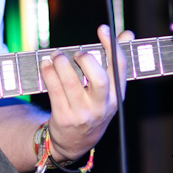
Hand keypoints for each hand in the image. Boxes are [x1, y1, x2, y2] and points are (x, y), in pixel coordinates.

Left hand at [38, 25, 132, 162]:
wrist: (75, 142)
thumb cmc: (92, 107)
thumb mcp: (108, 91)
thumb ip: (115, 63)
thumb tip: (127, 34)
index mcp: (116, 96)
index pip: (119, 68)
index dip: (112, 46)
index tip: (103, 29)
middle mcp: (102, 106)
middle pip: (99, 79)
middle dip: (86, 60)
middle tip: (77, 54)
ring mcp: (83, 113)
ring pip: (71, 83)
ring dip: (61, 64)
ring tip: (56, 55)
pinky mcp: (64, 118)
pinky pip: (54, 91)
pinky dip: (48, 73)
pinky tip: (46, 65)